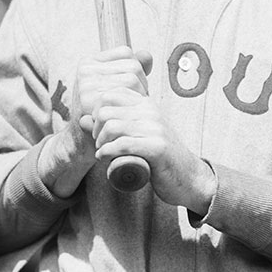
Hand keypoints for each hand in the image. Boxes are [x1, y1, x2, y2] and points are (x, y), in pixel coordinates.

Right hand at [37, 46, 150, 196]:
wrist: (80, 143)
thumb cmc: (103, 114)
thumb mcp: (115, 88)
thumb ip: (131, 70)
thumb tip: (147, 55)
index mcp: (89, 63)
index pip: (126, 53)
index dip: (136, 71)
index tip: (131, 90)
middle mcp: (85, 70)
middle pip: (132, 66)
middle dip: (141, 86)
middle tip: (133, 105)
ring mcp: (85, 85)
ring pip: (132, 80)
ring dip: (138, 98)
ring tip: (129, 111)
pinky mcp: (89, 102)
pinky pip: (126, 96)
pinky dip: (133, 108)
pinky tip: (125, 118)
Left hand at [87, 53, 216, 213]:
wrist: (189, 177)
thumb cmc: (160, 157)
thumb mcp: (137, 134)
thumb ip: (113, 124)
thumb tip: (82, 119)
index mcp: (146, 104)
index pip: (110, 94)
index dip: (96, 112)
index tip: (98, 129)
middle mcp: (151, 111)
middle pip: (106, 110)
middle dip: (95, 129)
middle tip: (100, 144)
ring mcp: (155, 128)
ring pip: (111, 126)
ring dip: (100, 142)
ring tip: (103, 152)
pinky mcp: (157, 147)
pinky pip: (122, 144)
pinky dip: (107, 152)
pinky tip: (104, 158)